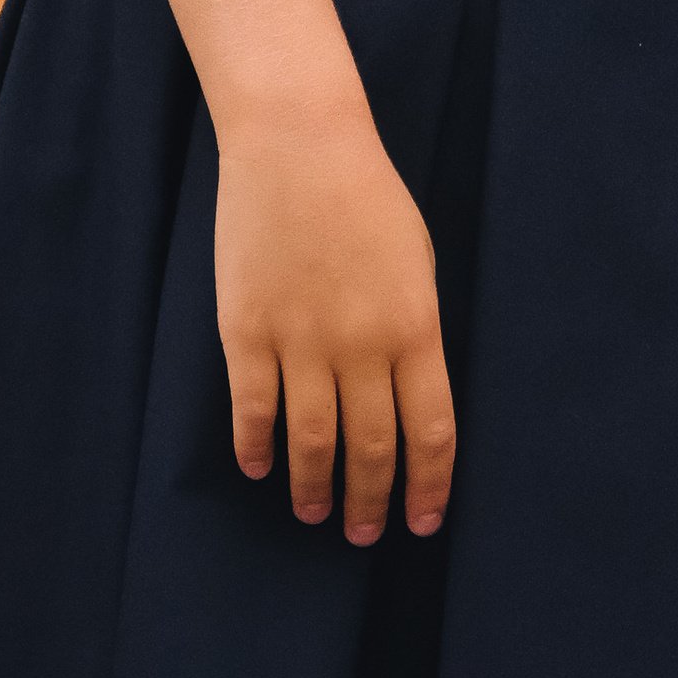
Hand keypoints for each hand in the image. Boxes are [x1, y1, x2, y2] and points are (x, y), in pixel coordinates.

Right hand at [214, 103, 456, 542]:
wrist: (300, 142)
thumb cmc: (367, 196)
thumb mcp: (417, 261)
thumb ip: (415, 330)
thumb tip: (407, 398)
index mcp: (414, 325)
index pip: (431, 430)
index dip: (429, 485)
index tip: (423, 521)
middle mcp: (361, 343)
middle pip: (371, 447)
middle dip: (371, 501)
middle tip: (363, 534)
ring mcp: (300, 339)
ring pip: (311, 440)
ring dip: (315, 487)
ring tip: (315, 514)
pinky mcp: (247, 330)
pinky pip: (252, 409)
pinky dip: (256, 447)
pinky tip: (261, 468)